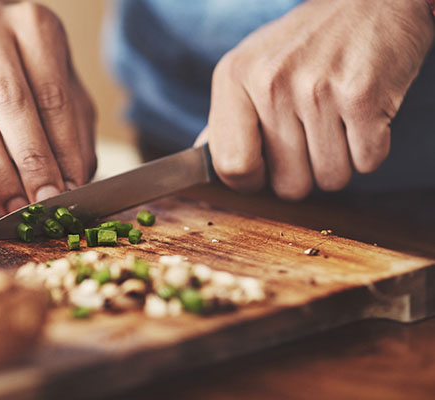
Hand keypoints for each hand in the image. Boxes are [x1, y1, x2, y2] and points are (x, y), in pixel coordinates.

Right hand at [0, 2, 95, 212]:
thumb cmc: (36, 76)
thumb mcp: (68, 93)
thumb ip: (74, 136)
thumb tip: (73, 185)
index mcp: (34, 26)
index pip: (52, 96)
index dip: (62, 148)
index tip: (71, 189)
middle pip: (11, 104)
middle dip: (31, 162)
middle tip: (46, 201)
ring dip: (0, 173)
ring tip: (20, 207)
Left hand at [197, 0, 434, 198]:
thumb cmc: (307, 41)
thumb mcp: (252, 65)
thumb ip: (227, 116)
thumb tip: (201, 158)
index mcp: (233, 76)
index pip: (231, 166)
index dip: (251, 182)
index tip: (265, 171)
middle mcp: (270, 82)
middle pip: (288, 184)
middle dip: (304, 174)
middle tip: (312, 136)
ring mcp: (316, 89)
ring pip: (330, 179)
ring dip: (340, 162)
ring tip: (338, 121)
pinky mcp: (362, 96)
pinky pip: (367, 162)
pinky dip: (370, 149)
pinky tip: (362, 115)